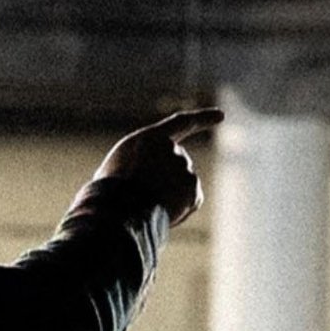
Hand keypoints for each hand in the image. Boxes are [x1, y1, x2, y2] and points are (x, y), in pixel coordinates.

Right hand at [94, 107, 223, 224]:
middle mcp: (171, 148)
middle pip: (177, 164)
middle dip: (167, 181)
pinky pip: (190, 201)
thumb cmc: (107, 195)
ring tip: (146, 208)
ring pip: (182, 185)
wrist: (117, 210)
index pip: (180, 123)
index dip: (202, 119)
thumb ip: (141, 165)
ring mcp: (183, 167)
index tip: (221, 116)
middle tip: (143, 199)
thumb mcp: (117, 171)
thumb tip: (151, 182)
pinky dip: (179, 210)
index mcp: (149, 139)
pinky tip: (161, 214)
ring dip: (169, 197)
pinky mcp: (192, 186)